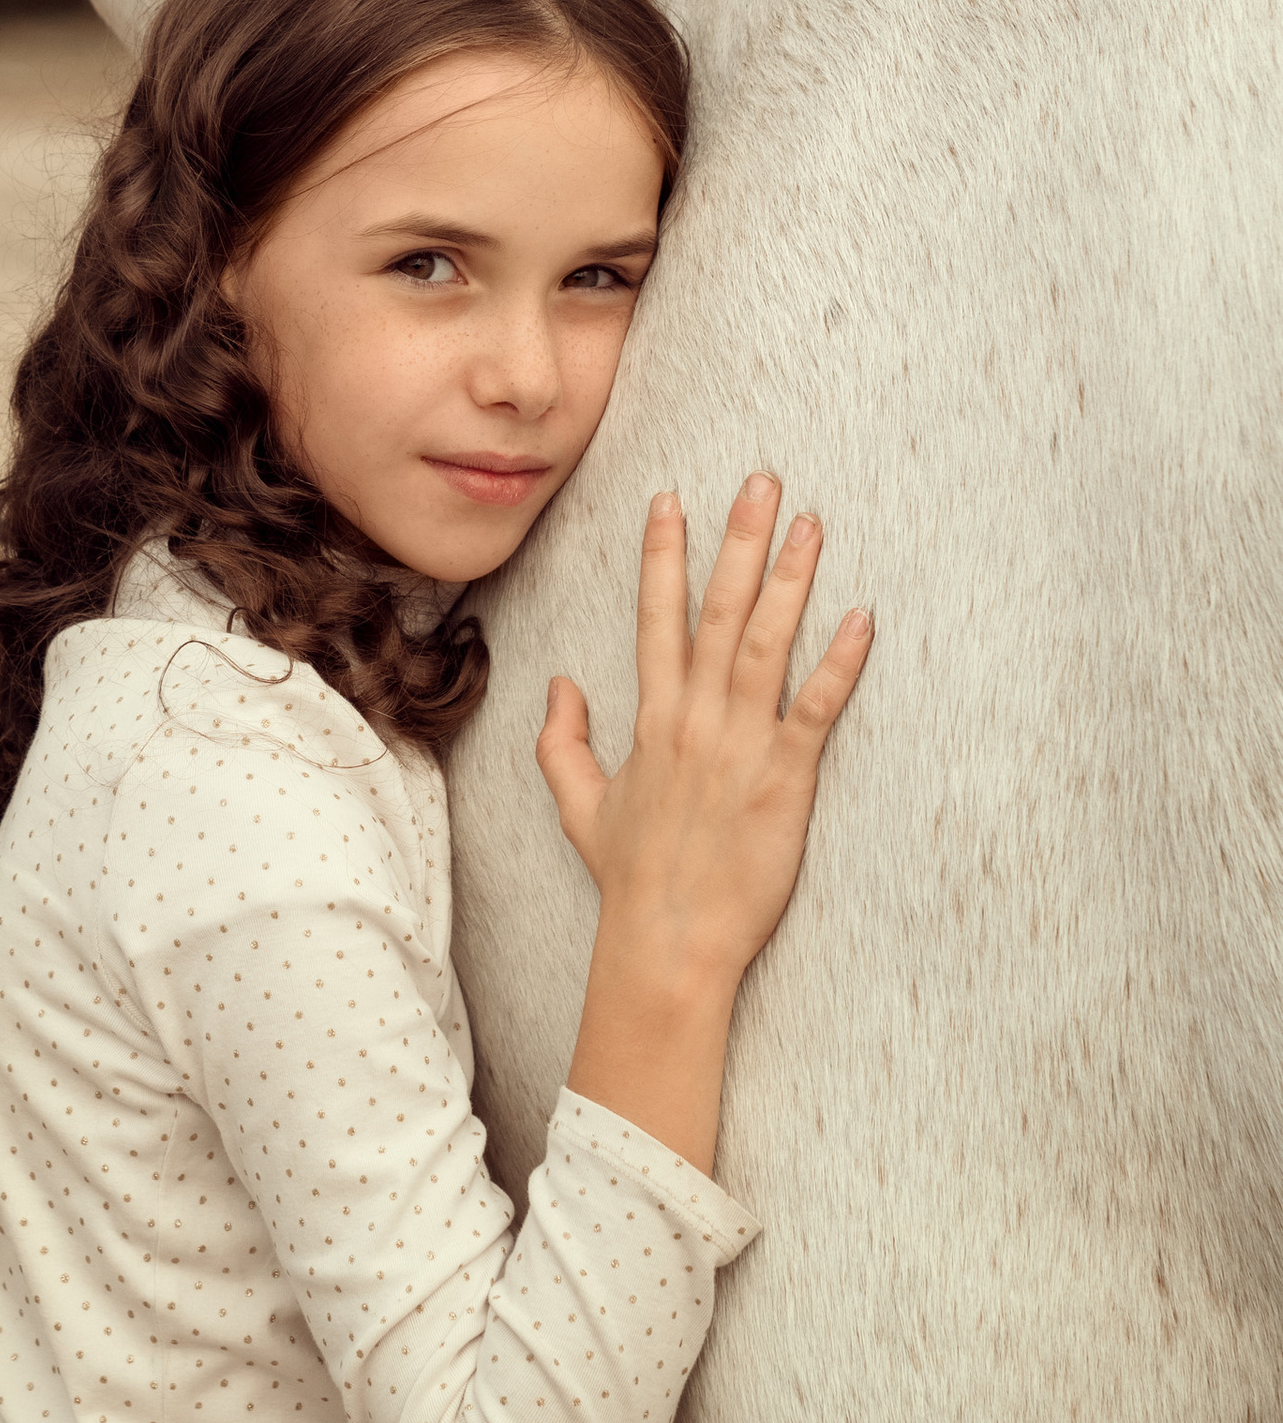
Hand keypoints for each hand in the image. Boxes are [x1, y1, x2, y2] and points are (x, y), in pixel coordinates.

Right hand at [539, 477, 871, 1173]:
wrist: (668, 940)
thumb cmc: (630, 878)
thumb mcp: (579, 805)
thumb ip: (563, 740)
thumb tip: (561, 683)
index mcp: (652, 719)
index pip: (657, 617)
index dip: (664, 555)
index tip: (671, 499)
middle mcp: (695, 718)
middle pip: (719, 611)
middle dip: (739, 540)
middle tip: (761, 482)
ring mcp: (742, 744)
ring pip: (767, 642)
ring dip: (790, 579)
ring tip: (810, 524)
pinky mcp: (786, 777)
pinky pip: (816, 707)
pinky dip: (839, 661)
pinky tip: (860, 618)